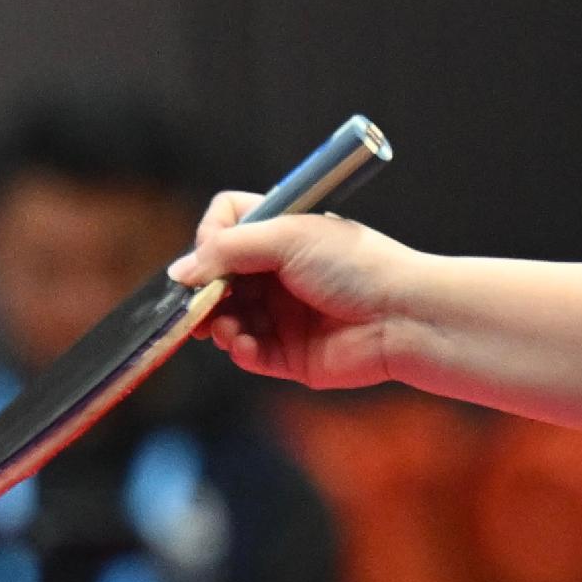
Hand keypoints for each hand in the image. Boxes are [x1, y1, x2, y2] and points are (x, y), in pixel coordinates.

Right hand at [174, 193, 426, 391]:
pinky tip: (245, 345)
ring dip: (217, 323)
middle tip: (197, 304)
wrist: (402, 316)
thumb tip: (179, 272)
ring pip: (225, 319)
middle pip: (217, 278)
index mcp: (280, 234)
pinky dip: (239, 349)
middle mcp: (277, 272)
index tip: (212, 254)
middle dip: (203, 292)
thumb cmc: (355, 265)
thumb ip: (227, 250)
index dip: (210, 238)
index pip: (225, 226)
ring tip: (225, 327)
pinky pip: (247, 353)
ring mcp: (282, 314)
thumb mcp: (286, 237)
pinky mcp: (289, 354)